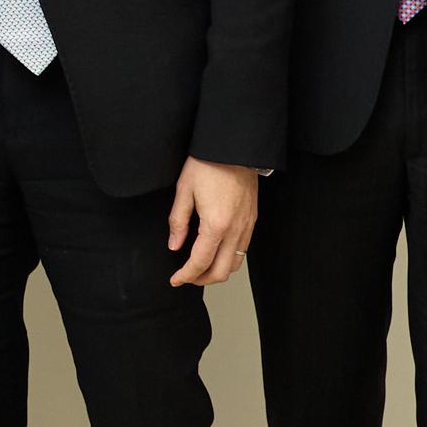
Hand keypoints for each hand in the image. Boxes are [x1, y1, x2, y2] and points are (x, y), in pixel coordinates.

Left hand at [166, 159, 260, 286]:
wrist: (234, 147)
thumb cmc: (208, 163)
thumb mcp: (184, 190)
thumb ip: (178, 222)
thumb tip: (174, 245)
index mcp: (216, 224)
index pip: (200, 262)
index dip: (186, 275)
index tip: (175, 280)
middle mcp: (236, 230)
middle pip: (221, 271)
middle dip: (202, 280)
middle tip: (186, 277)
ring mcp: (247, 226)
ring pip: (235, 263)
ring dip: (217, 271)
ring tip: (200, 267)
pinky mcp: (252, 220)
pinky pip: (243, 249)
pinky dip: (229, 258)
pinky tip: (216, 251)